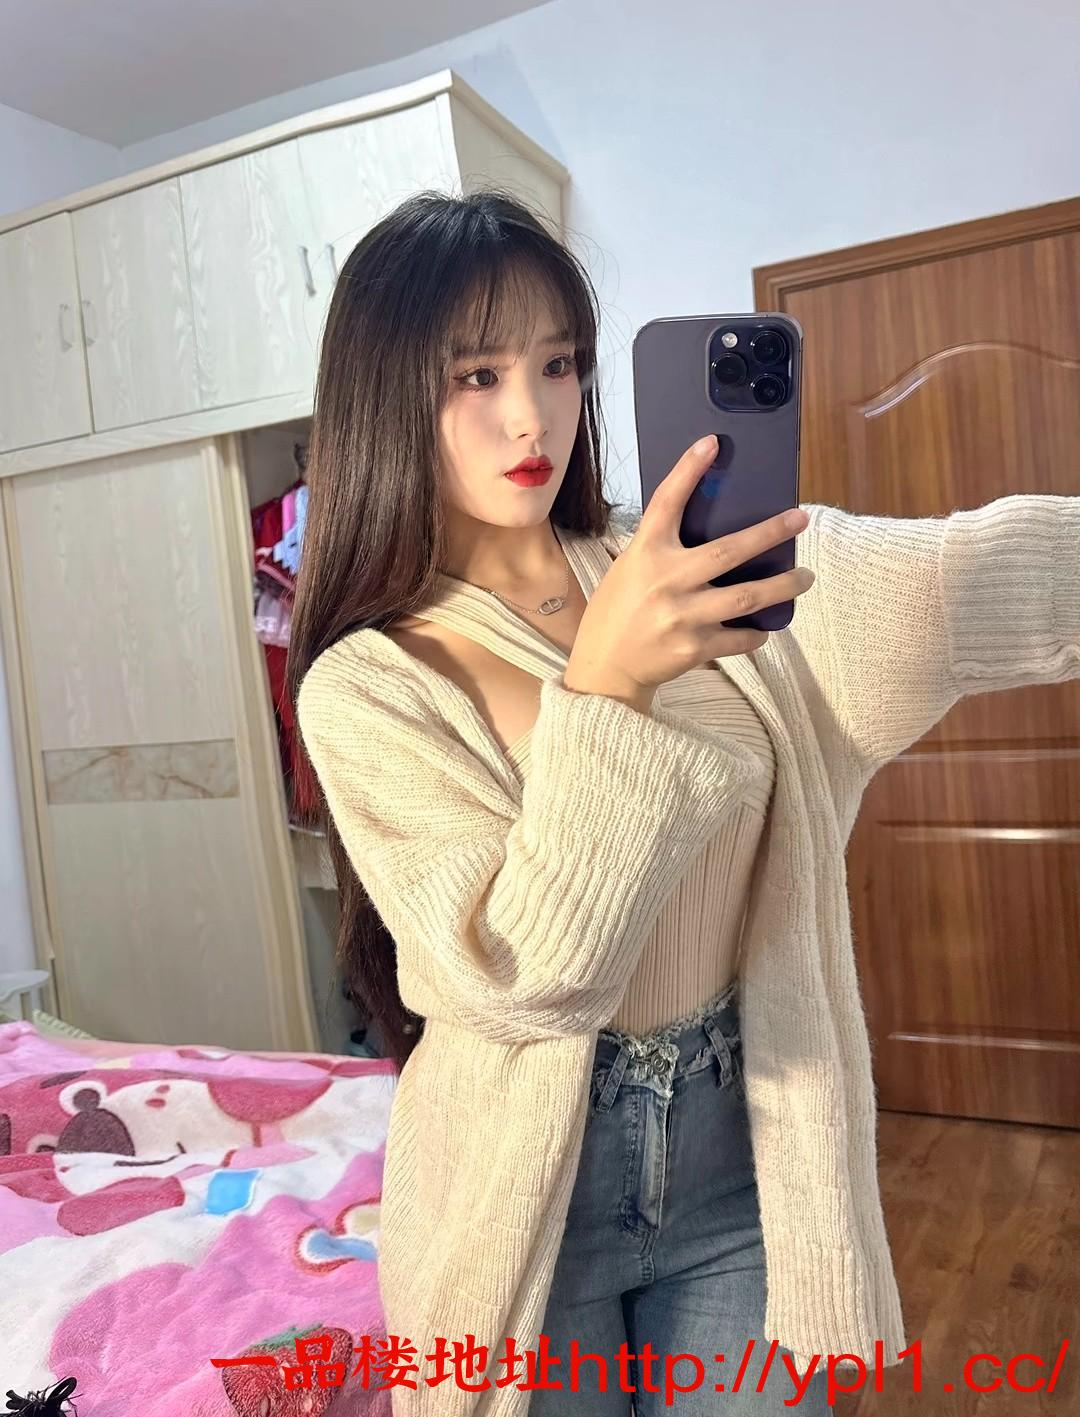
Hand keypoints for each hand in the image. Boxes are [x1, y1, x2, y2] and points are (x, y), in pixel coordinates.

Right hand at [565, 434, 814, 703]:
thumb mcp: (630, 569)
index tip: (711, 443)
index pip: (667, 502)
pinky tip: (765, 627)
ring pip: (746, 597)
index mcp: (645, 553)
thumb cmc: (617, 613)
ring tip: (804, 578)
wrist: (604, 669)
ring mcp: (682, 616)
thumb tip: (713, 531)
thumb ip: (663, 551)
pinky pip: (739, 638)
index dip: (688, 471)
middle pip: (729, 551)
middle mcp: (666, 580)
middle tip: (800, 520)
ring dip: (781, 586)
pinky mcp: (694, 648)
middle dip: (770, 533)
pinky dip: (755, 633)